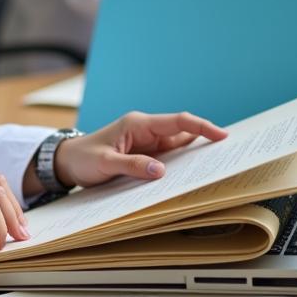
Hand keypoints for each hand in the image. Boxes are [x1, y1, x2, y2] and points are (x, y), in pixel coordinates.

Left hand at [53, 112, 226, 188]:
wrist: (67, 161)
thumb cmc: (83, 158)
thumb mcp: (104, 163)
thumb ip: (131, 166)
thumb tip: (161, 171)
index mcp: (138, 124)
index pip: (177, 121)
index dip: (201, 126)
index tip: (222, 135)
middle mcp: (146, 131)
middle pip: (182, 133)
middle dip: (205, 140)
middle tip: (228, 153)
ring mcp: (147, 143)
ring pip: (178, 146)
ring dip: (195, 155)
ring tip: (217, 165)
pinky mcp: (145, 155)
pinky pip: (169, 158)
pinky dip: (182, 165)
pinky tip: (193, 175)